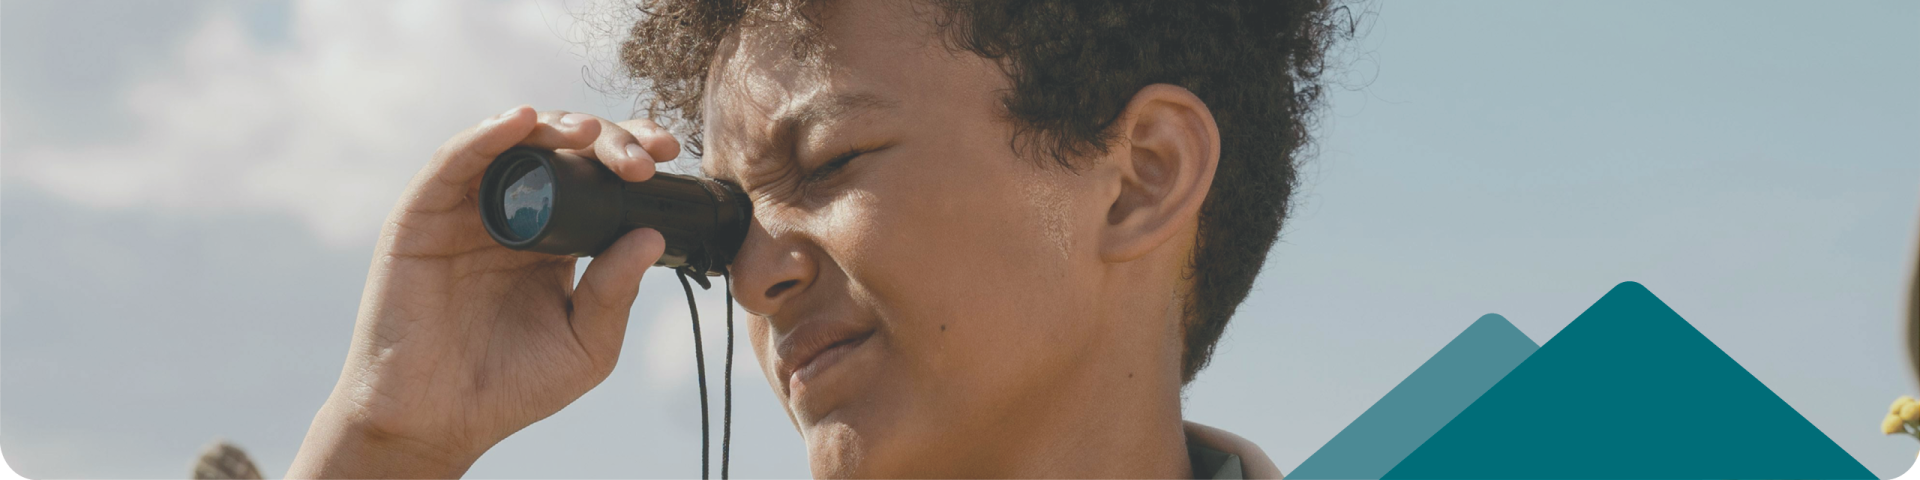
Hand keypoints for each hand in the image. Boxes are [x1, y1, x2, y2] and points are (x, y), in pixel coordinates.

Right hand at [288, 107, 680, 478]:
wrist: (437, 421)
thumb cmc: (511, 387)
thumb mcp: (586, 345)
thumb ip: (616, 293)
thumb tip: (651, 235)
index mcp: (556, 240)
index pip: (598, 179)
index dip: (630, 156)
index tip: (668, 155)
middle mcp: (514, 215)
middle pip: (563, 151)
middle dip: (607, 140)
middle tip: (641, 159)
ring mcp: (467, 211)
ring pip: (512, 144)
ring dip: (553, 126)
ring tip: (589, 133)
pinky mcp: (422, 215)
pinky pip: (454, 161)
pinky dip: (488, 134)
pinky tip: (522, 123)